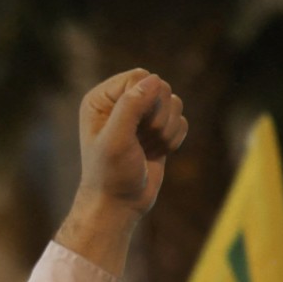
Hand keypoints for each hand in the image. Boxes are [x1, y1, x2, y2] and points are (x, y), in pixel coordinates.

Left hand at [77, 69, 186, 217]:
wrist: (119, 204)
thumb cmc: (111, 173)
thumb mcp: (117, 139)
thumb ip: (131, 106)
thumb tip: (154, 80)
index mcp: (101, 99)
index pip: (139, 77)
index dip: (148, 98)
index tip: (137, 125)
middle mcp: (120, 103)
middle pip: (160, 87)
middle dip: (159, 116)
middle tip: (142, 139)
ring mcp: (140, 116)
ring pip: (174, 103)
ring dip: (167, 130)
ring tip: (148, 148)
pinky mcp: (157, 130)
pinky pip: (181, 121)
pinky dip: (174, 138)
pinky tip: (157, 153)